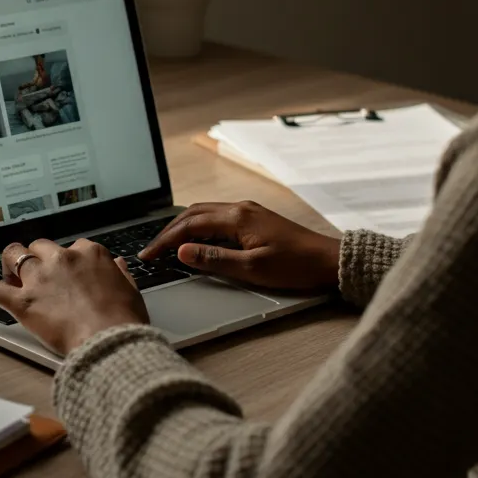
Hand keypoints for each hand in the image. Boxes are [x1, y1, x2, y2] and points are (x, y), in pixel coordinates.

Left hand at [0, 239, 148, 355]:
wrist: (110, 343)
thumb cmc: (123, 322)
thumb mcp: (131, 292)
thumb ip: (120, 274)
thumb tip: (117, 264)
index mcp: (90, 254)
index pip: (73, 247)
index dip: (68, 261)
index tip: (69, 272)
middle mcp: (62, 259)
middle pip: (41, 247)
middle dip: (38, 257)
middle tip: (38, 273)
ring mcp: (40, 279)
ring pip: (16, 256)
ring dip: (12, 262)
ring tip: (10, 271)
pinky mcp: (23, 303)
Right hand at [138, 201, 340, 292]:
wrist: (329, 261)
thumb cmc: (295, 266)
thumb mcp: (252, 269)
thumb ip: (214, 259)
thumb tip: (182, 250)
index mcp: (237, 217)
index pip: (189, 225)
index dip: (165, 240)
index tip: (148, 255)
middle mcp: (239, 208)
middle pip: (192, 214)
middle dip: (168, 231)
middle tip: (152, 250)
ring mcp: (247, 211)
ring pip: (204, 213)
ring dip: (182, 227)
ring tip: (166, 245)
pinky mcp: (254, 218)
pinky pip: (217, 217)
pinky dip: (198, 227)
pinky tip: (195, 240)